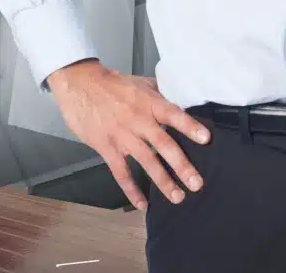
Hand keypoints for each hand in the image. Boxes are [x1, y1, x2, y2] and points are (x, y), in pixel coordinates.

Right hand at [46, 60, 211, 209]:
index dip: (189, 126)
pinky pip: (121, 172)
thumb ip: (159, 93)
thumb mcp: (139, 82)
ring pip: (146, 161)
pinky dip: (131, 189)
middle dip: (181, 165)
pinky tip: (142, 204)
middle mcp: (138, 120)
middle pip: (163, 144)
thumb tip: (179, 99)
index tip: (206, 139)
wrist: (79, 84)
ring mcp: (122, 135)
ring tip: (177, 197)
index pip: (173, 115)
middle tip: (196, 183)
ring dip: (163, 181)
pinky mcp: (107, 147)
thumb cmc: (111, 83)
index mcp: (149, 103)